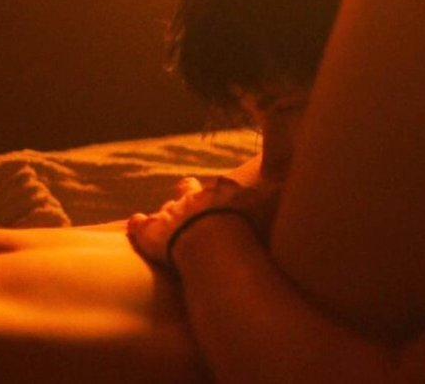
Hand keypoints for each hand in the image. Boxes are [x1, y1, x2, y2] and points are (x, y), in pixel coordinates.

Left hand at [127, 177, 280, 263]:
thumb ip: (278, 191)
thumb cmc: (244, 225)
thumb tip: (289, 182)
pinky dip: (138, 224)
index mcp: (220, 190)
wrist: (212, 242)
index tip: (223, 199)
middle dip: (188, 197)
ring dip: (167, 216)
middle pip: (188, 191)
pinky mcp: (151, 233)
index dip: (220, 193)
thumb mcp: (268, 203)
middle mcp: (193, 197)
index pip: (219, 186)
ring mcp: (170, 214)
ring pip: (166, 210)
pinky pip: (140, 225)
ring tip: (169, 226)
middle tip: (194, 208)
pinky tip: (135, 224)